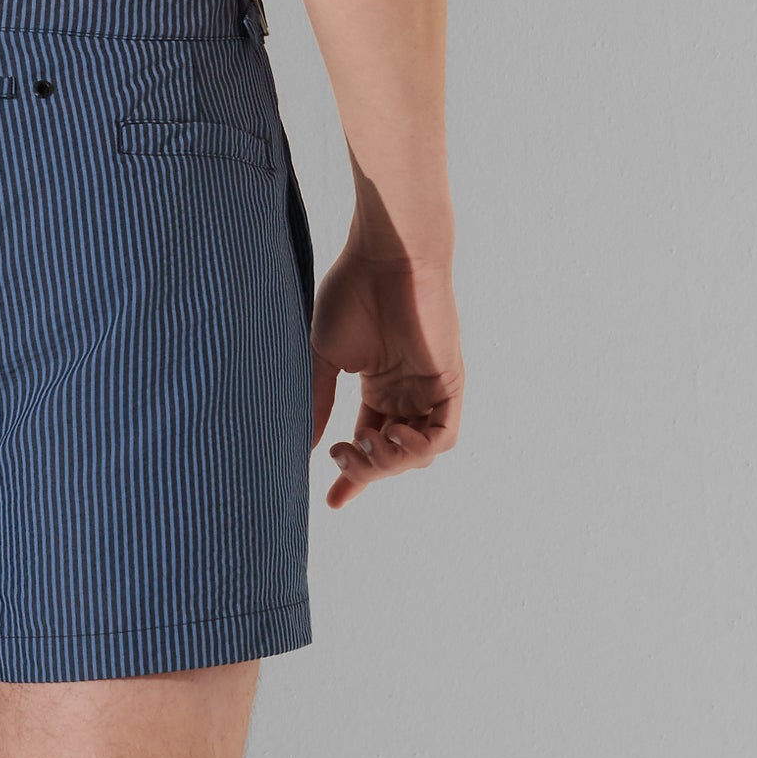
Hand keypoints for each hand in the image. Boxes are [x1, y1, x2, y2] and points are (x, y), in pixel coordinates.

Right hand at [310, 234, 462, 509]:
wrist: (386, 255)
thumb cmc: (352, 292)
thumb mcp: (326, 355)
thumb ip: (319, 400)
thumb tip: (306, 446)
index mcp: (378, 385)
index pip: (367, 441)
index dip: (352, 475)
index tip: (331, 502)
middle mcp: (407, 392)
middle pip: (391, 454)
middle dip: (365, 468)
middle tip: (342, 456)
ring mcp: (429, 389)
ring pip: (418, 453)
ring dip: (390, 462)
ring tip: (366, 445)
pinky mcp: (450, 383)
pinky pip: (443, 435)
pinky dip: (418, 447)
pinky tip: (392, 436)